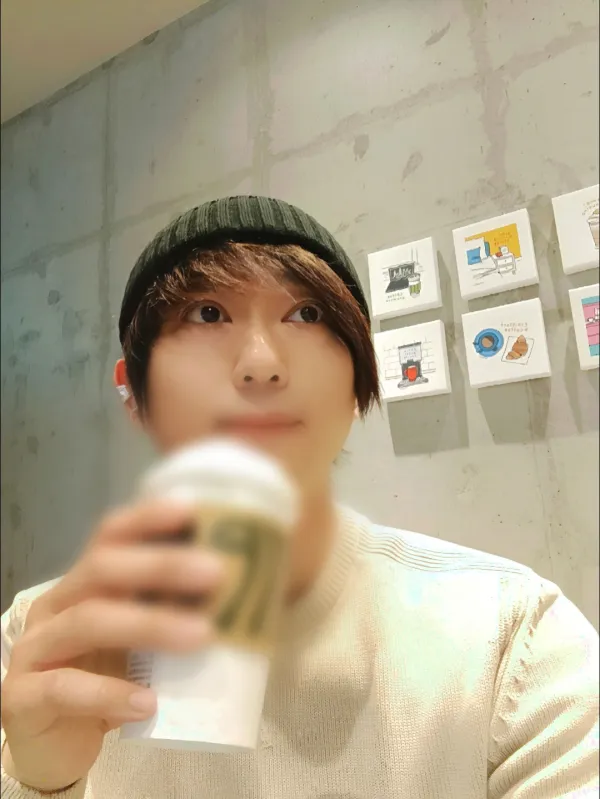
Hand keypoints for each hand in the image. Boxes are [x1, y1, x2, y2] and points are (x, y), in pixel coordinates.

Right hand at [1, 501, 222, 791]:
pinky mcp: (22, 699)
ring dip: (149, 625)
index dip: (147, 518)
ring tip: (201, 636)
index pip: (110, 535)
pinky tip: (148, 703)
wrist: (55, 747)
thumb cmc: (108, 680)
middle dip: (161, 565)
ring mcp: (34, 650)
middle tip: (216, 572)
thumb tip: (255, 593)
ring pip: (88, 622)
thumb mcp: (144, 643)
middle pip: (103, 568)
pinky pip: (63, 689)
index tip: (193, 509)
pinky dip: (108, 694)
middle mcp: (56, 605)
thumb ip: (178, 615)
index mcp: (86, 584)